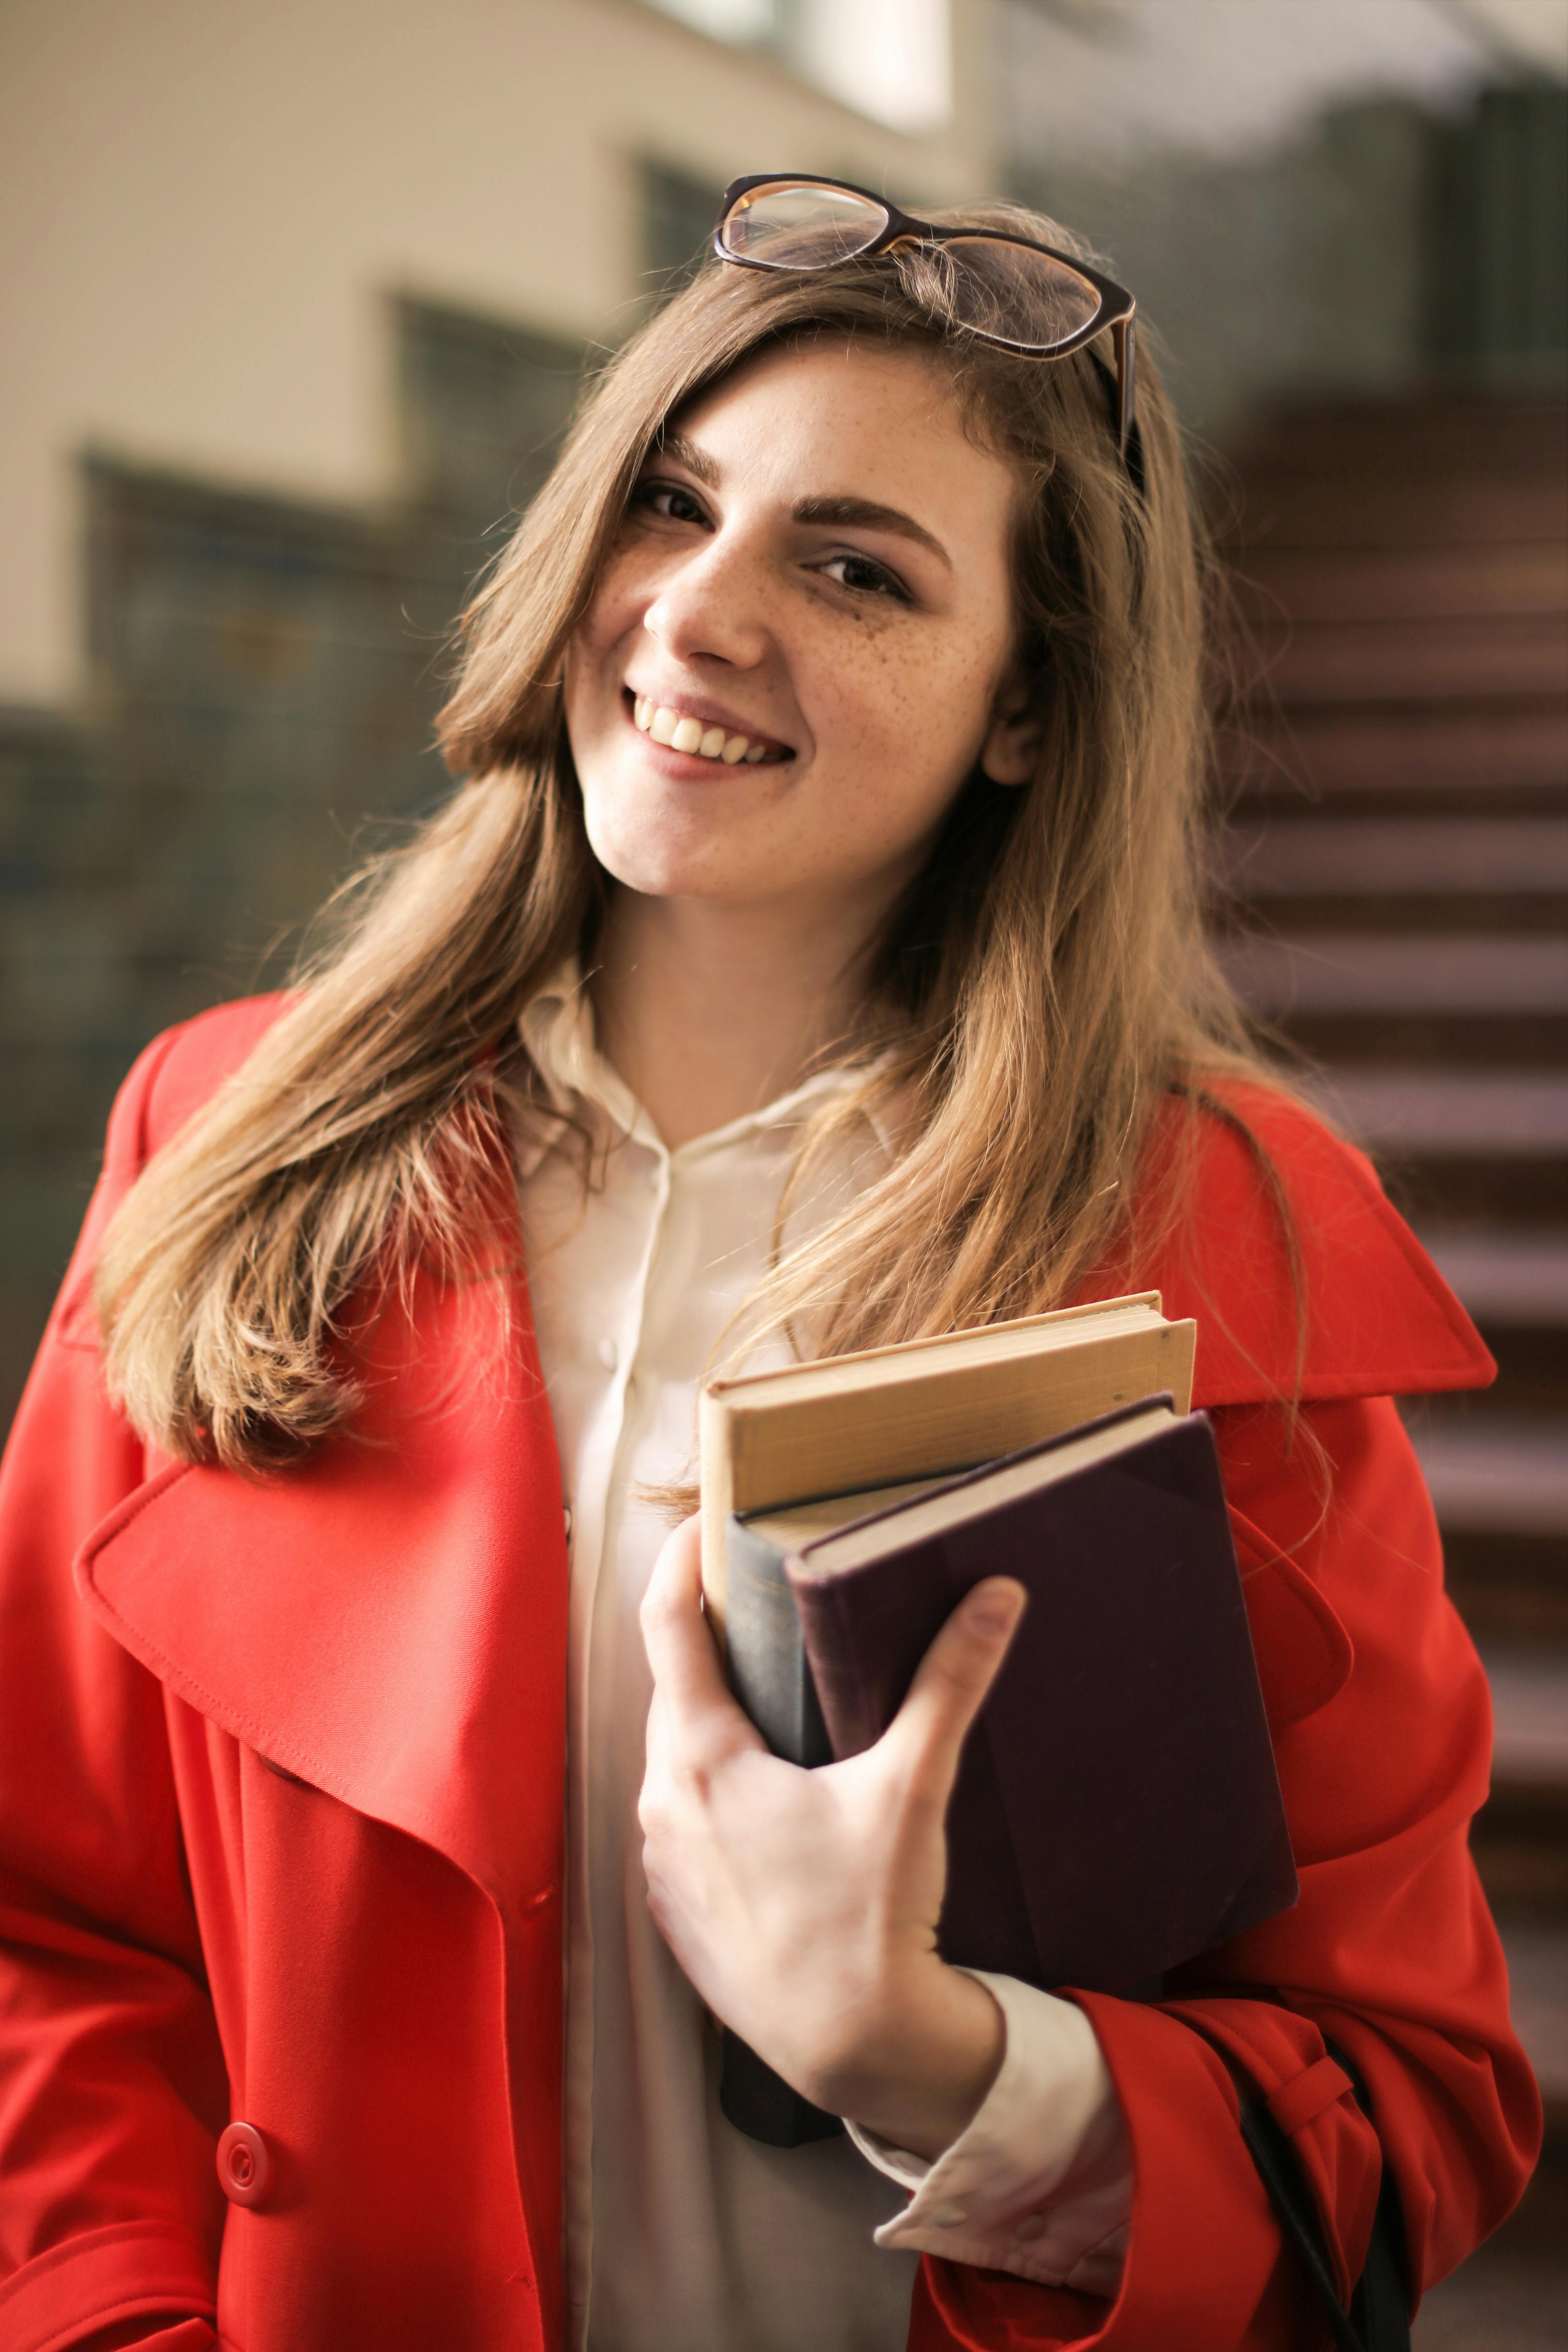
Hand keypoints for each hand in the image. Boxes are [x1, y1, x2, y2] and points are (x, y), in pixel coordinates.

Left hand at [638, 1516, 1026, 2157]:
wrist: (853, 2047)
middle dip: (706, 1640)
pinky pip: (682, 1822)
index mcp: (701, 1760)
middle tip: (752, 1599)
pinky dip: (713, 1790)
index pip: (666, 1624)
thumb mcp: (910, 1787)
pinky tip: (763, 1794)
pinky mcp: (678, 1913)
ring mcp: (663, 1865)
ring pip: (675, 1760)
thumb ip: (948, 1683)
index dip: (679, 1560)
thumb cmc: (870, 1918)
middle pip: (671, 1691)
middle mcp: (662, 1806)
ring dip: (710, 1720)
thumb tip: (994, 1595)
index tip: (701, 1522)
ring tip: (763, 1692)